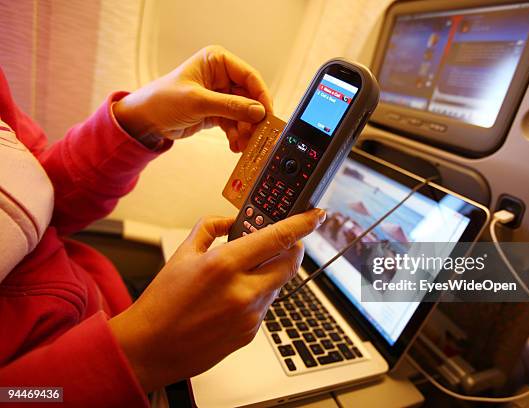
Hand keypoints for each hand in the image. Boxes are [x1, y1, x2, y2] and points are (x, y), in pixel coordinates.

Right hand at [109, 209, 325, 391]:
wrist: (150, 347)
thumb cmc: (162, 303)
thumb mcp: (183, 254)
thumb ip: (211, 228)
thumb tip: (232, 220)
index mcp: (225, 264)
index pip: (278, 238)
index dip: (303, 224)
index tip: (315, 215)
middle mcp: (242, 290)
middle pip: (290, 263)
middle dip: (292, 249)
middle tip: (283, 242)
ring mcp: (249, 315)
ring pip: (278, 285)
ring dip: (270, 273)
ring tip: (242, 274)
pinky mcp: (250, 333)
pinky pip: (265, 306)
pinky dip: (257, 294)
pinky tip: (231, 298)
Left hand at [113, 45, 272, 151]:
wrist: (145, 120)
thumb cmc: (163, 100)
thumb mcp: (198, 102)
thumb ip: (231, 106)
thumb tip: (258, 111)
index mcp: (217, 61)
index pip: (249, 76)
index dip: (261, 96)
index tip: (267, 115)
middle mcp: (222, 76)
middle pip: (250, 97)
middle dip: (253, 118)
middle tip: (257, 135)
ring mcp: (221, 95)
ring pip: (244, 113)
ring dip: (246, 130)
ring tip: (243, 144)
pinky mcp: (217, 111)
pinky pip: (235, 123)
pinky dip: (237, 135)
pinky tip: (235, 145)